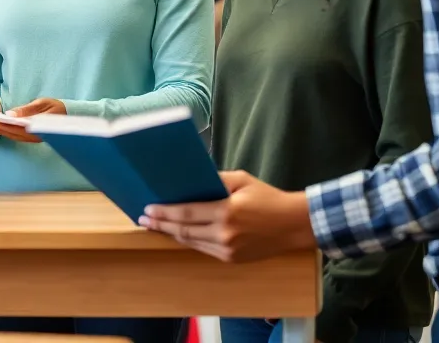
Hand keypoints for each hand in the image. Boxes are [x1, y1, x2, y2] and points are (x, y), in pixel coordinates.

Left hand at [0, 97, 66, 142]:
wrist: (69, 115)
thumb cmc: (56, 107)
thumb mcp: (42, 104)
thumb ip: (26, 110)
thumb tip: (10, 114)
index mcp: (38, 129)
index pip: (16, 128)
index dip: (2, 125)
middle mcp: (35, 137)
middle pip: (13, 134)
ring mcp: (34, 139)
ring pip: (14, 136)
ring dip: (1, 130)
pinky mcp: (34, 138)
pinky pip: (18, 136)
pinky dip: (8, 131)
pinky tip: (0, 126)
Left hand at [138, 171, 317, 261]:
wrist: (295, 225)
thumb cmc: (268, 197)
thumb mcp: (241, 180)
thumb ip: (215, 180)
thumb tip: (190, 180)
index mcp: (226, 212)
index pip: (186, 213)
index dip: (164, 212)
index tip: (147, 208)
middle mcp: (224, 234)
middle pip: (183, 230)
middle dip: (160, 224)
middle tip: (143, 219)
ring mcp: (228, 250)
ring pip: (191, 242)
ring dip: (171, 234)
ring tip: (155, 226)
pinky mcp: (232, 259)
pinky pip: (204, 250)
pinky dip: (189, 241)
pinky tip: (178, 234)